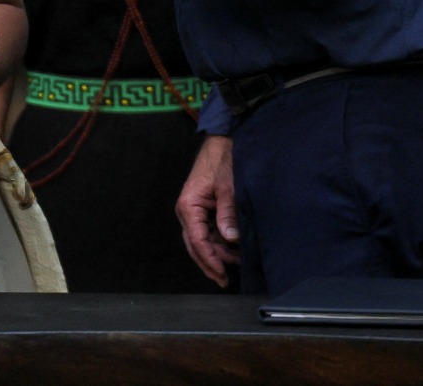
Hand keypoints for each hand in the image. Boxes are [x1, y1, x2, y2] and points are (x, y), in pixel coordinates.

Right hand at [176, 135, 239, 287]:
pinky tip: (232, 251)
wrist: (223, 142)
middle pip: (195, 244)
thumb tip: (230, 239)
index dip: (209, 259)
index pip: (196, 240)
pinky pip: (207, 232)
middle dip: (209, 263)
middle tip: (224, 280)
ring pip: (201, 240)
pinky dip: (218, 243)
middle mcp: (187, 210)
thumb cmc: (223, 161)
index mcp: (189, 205)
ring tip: (234, 265)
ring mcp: (194, 210)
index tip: (222, 274)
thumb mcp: (229, 188)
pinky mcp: (203, 209)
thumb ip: (228, 214)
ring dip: (216, 254)